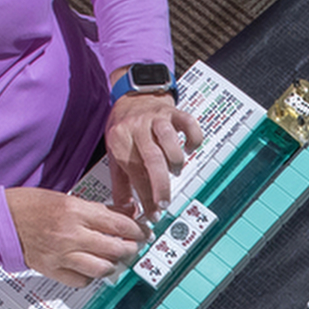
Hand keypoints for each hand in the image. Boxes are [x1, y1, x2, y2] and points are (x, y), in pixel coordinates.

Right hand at [4, 186, 145, 284]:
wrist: (0, 221)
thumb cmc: (30, 206)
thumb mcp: (66, 198)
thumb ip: (97, 209)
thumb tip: (126, 214)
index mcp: (74, 211)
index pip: (118, 224)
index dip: (137, 229)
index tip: (144, 231)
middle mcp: (70, 234)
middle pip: (115, 248)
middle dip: (130, 248)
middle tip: (133, 246)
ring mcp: (61, 255)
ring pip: (102, 268)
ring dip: (114, 265)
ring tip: (115, 259)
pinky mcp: (53, 270)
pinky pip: (82, 281)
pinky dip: (92, 276)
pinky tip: (92, 268)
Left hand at [104, 89, 202, 220]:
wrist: (133, 95)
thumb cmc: (124, 126)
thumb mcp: (114, 153)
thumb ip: (121, 183)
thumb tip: (127, 211)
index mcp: (120, 140)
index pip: (135, 174)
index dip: (146, 197)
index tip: (154, 214)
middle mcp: (138, 128)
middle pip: (152, 159)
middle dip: (161, 186)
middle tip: (165, 203)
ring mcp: (157, 118)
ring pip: (169, 141)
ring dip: (175, 162)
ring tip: (176, 171)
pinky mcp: (174, 112)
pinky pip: (189, 123)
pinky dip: (194, 138)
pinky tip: (190, 148)